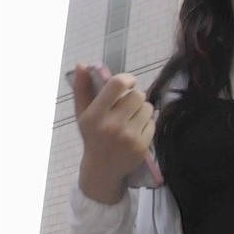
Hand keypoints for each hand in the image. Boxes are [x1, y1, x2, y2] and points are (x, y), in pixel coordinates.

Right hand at [73, 66, 155, 203]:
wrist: (102, 170)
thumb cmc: (93, 137)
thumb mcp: (82, 114)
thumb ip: (81, 89)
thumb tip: (82, 64)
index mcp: (95, 115)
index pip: (117, 84)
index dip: (127, 78)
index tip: (128, 82)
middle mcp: (112, 126)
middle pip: (137, 95)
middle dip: (135, 95)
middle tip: (130, 103)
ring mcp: (128, 137)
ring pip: (147, 107)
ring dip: (142, 108)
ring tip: (133, 116)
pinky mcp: (141, 146)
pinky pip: (152, 123)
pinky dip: (147, 123)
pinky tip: (136, 129)